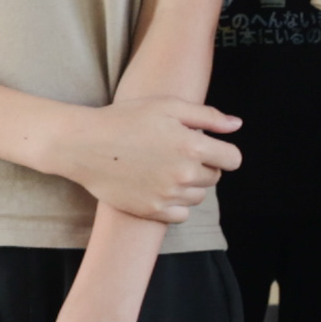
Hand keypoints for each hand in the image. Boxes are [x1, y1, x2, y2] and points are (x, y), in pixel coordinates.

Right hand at [62, 85, 242, 231]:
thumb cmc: (125, 118)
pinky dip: (175, 204)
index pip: (233, 159)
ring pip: (198, 196)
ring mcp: (168, 195)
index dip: (223, 152)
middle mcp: (184, 174)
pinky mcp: (152, 211)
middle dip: (203, 166)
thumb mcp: (168, 106)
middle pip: (215, 178)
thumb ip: (208, 116)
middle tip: (177, 154)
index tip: (209, 148)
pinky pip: (181, 215)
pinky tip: (158, 187)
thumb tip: (236, 125)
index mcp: (192, 146)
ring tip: (164, 168)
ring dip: (189, 185)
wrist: (84, 144)